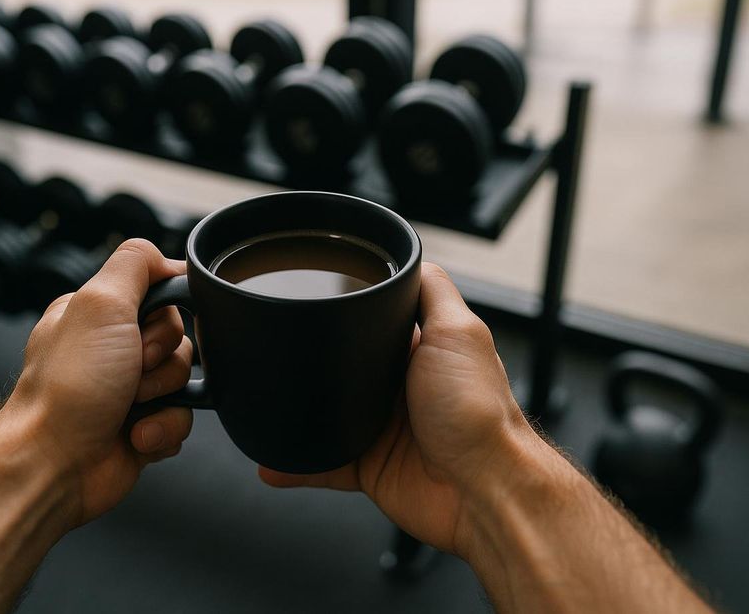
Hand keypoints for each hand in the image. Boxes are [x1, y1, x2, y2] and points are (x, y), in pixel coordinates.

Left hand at [0, 239, 194, 526]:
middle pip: (180, 338)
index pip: (161, 292)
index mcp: (98, 314)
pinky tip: (136, 434)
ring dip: (164, 396)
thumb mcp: (100, 303)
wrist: (54, 464)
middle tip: (131, 371)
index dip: (167, 312)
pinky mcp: (143, 426)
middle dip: (163, 359)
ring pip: (186, 379)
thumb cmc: (67, 389)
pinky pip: (183, 418)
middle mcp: (111, 349)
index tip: (147, 327)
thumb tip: (166, 258)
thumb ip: (135, 263)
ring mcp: (128, 390)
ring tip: (130, 408)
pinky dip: (164, 428)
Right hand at [259, 263, 535, 560]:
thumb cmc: (480, 414)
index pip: (375, 322)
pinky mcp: (369, 466)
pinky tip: (271, 460)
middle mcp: (401, 387)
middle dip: (311, 364)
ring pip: (324, 415)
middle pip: (342, 367)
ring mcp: (382, 427)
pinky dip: (294, 465)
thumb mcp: (459, 330)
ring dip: (297, 414)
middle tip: (280, 352)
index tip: (313, 297)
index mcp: (422, 351)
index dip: (347, 310)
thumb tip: (412, 258)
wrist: (482, 490)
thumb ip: (434, 291)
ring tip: (267, 401)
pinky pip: (321, 464)